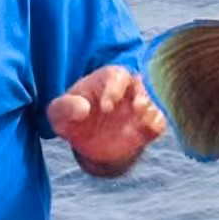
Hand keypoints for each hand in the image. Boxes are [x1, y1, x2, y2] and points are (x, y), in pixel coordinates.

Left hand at [48, 65, 166, 176]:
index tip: (106, 107)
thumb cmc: (73, 119)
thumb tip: (82, 108)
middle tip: (137, 107)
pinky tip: (146, 132)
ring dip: (152, 109)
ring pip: (155, 100)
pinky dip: (156, 125)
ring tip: (142, 120)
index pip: (117, 75)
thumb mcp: (59, 115)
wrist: (89, 144)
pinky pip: (159, 121)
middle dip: (143, 93)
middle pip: (143, 82)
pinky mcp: (148, 125)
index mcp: (107, 79)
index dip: (114, 88)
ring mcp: (140, 107)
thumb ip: (65, 108)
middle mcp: (128, 89)